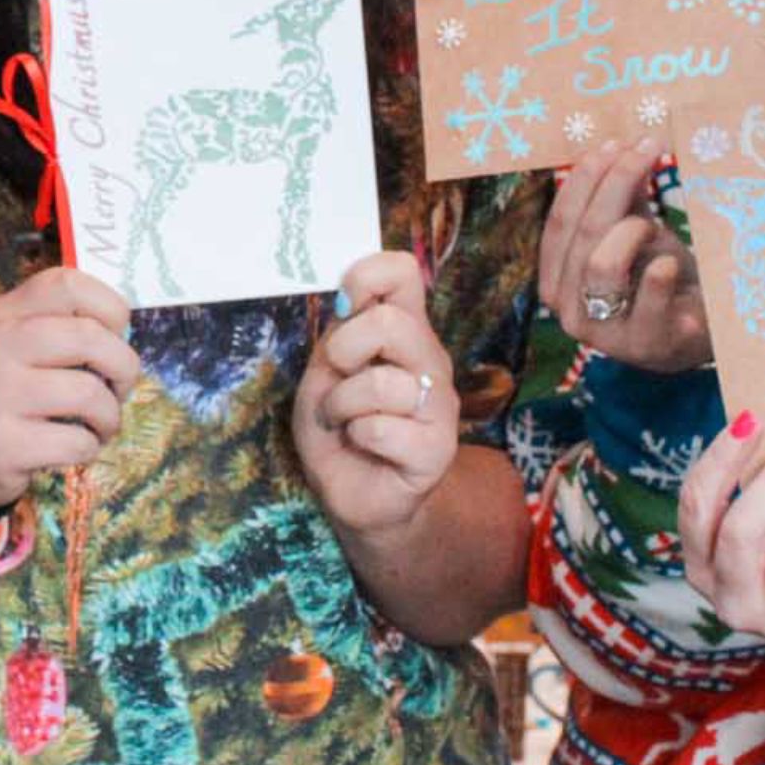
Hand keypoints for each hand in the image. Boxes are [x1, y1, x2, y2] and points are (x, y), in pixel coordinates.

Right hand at [0, 266, 137, 513]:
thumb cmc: (0, 397)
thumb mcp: (15, 348)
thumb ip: (59, 328)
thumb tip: (124, 332)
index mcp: (2, 314)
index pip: (67, 285)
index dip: (109, 306)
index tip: (116, 334)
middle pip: (88, 336)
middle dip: (123, 366)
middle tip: (119, 388)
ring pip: (89, 394)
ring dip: (109, 415)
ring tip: (99, 425)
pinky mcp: (3, 444)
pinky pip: (76, 441)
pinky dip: (89, 448)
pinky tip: (76, 447)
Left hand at [293, 250, 459, 537]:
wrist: (355, 492)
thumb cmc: (338, 427)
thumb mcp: (324, 374)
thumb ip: (338, 335)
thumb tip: (349, 299)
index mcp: (404, 331)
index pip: (403, 272)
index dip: (367, 275)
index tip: (343, 306)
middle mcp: (429, 361)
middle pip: (393, 323)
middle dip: (344, 350)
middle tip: (335, 376)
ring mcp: (439, 406)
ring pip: (383, 384)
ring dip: (342, 405)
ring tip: (342, 421)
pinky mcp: (437, 449)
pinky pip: (380, 429)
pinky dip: (356, 437)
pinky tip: (363, 445)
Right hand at [539, 138, 708, 373]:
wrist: (703, 327)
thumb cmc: (662, 276)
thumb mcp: (635, 231)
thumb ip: (619, 198)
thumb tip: (616, 146)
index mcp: (557, 281)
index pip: (560, 223)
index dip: (584, 180)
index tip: (614, 143)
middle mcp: (569, 311)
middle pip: (583, 234)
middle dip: (614, 184)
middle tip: (647, 149)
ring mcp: (605, 335)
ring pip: (601, 265)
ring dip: (633, 232)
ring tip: (656, 227)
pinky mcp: (646, 346)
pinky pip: (646, 297)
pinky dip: (659, 272)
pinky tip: (669, 264)